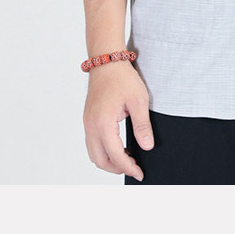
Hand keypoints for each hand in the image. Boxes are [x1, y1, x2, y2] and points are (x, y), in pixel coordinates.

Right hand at [83, 61, 153, 180]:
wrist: (107, 60)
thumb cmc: (122, 77)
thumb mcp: (139, 100)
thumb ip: (142, 125)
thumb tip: (147, 147)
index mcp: (103, 123)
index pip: (115, 155)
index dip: (128, 168)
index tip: (140, 173)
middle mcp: (91, 126)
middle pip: (100, 160)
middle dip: (117, 169)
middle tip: (134, 168)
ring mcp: (87, 122)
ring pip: (93, 153)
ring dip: (109, 161)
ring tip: (127, 159)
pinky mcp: (88, 119)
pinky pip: (92, 143)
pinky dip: (103, 150)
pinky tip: (118, 146)